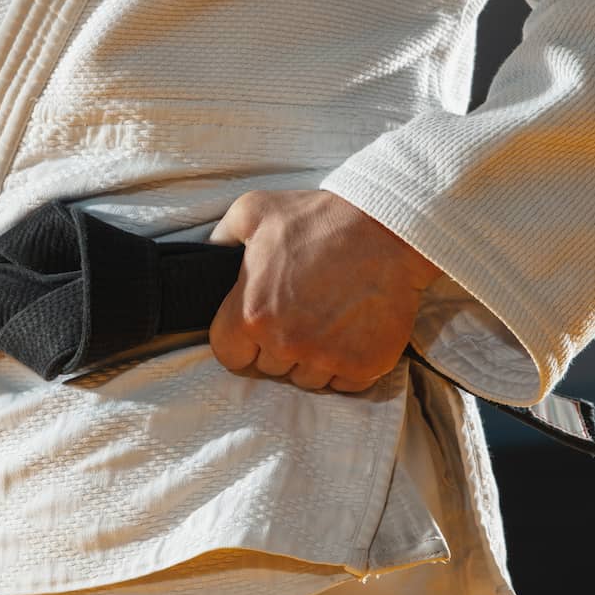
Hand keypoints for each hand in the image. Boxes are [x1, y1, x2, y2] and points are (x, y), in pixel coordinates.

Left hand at [206, 190, 442, 392]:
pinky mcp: (363, 366)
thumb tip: (205, 256)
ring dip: (312, 358)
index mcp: (252, 315)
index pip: (229, 356)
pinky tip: (351, 331)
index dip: (240, 341)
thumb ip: (221, 238)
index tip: (256, 326)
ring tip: (327, 319)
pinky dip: (346, 364)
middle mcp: (286, 344)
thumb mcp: (254, 211)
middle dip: (278, 347)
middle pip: (269, 369)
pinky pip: (343, 383)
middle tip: (299, 312)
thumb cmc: (320, 218)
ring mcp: (327, 359)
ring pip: (306, 379)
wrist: (389, 228)